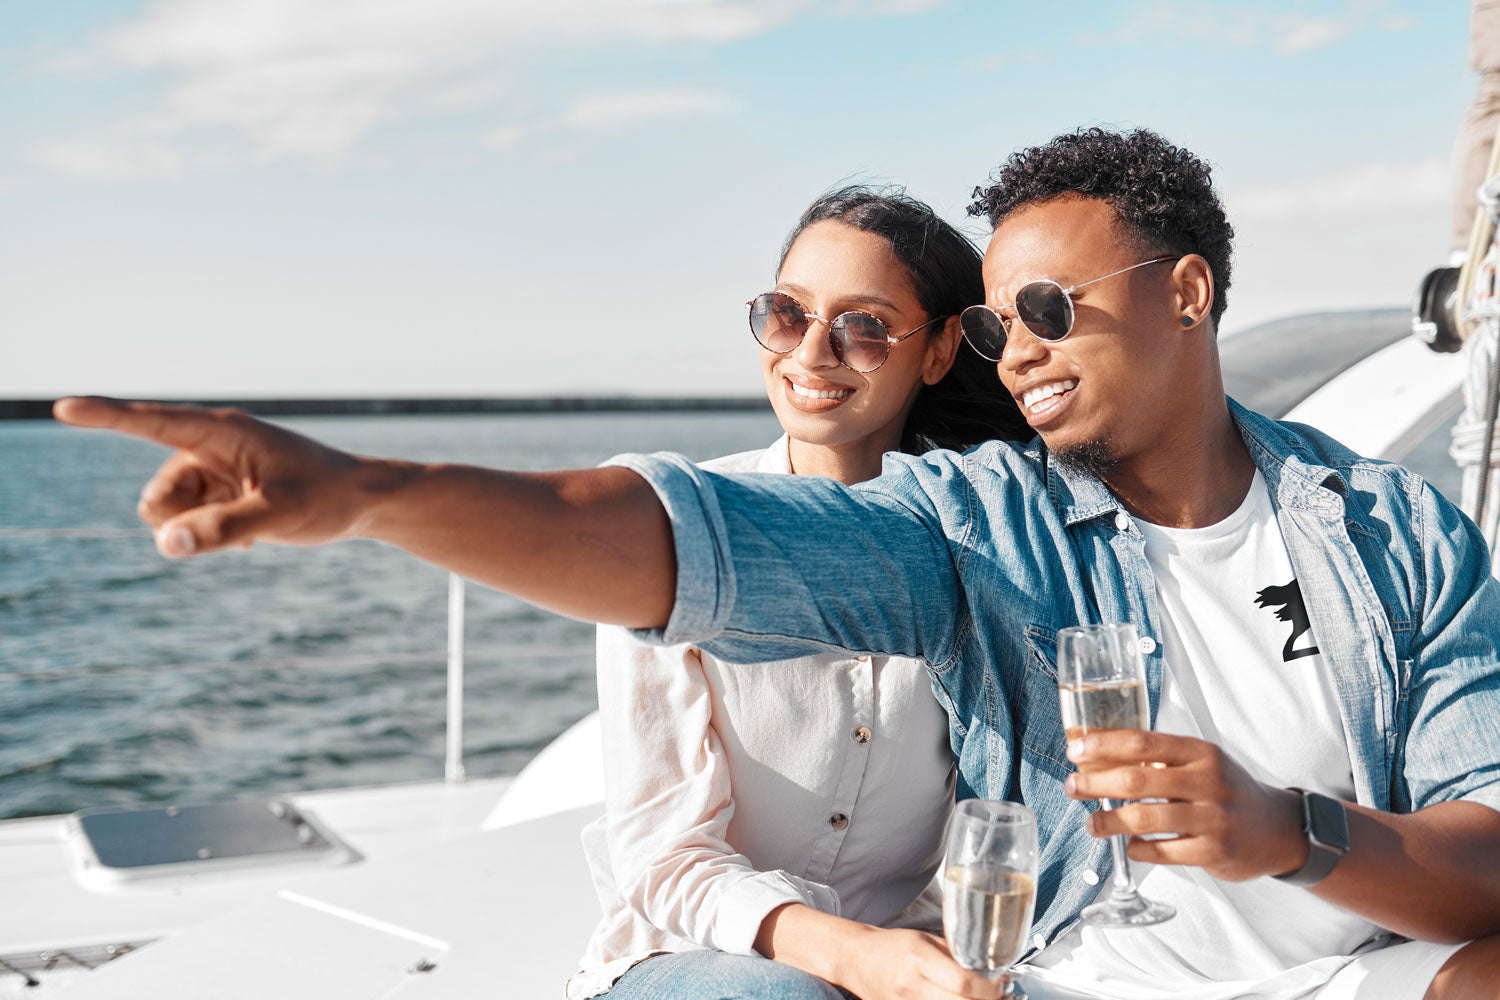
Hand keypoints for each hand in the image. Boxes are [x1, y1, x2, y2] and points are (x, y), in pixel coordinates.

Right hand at [53, 396, 370, 557]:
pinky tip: (256, 535)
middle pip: (157, 498)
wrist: (358, 502)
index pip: (154, 422)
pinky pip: (187, 526)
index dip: (107, 416)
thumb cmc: (326, 496)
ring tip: (253, 525)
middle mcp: (208, 448)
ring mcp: (209, 472)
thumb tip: (165, 543)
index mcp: (223, 432)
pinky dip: (211, 537)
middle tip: (241, 526)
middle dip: (182, 523)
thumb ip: (223, 529)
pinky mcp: (215, 494)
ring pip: (168, 516)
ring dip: (199, 532)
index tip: (63, 408)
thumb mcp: (280, 514)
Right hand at [841, 928, 1008, 999]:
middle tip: (998, 996)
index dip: (989, 989)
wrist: (857, 959)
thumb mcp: (926, 940)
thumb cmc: (893, 946)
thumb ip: (955, 954)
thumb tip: (989, 969)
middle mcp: (912, 985)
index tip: (1001, 985)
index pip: (963, 983)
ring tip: (979, 999)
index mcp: (919, 958)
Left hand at [1064, 729, 1305, 881]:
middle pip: (1136, 781)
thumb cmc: (1225, 790)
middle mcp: (1208, 782)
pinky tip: (1128, 845)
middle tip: (1072, 787)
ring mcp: (1213, 818)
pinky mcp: (1214, 852)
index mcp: (1200, 752)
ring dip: (1108, 822)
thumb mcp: (1201, 763)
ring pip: (1144, 819)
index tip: (1074, 750)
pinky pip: (1161, 852)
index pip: (1143, 742)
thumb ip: (1159, 758)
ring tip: (1091, 823)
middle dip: (1095, 784)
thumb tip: (1096, 755)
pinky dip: (1137, 849)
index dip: (1103, 746)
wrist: (1277, 829)